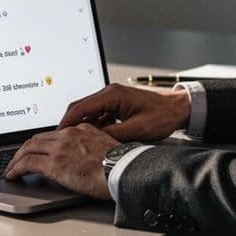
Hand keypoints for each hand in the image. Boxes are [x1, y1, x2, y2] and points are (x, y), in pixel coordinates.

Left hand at [3, 123, 118, 199]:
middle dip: (25, 149)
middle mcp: (69, 135)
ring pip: (28, 148)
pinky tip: (12, 175)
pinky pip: (27, 164)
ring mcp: (60, 148)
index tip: (36, 150)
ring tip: (11, 169)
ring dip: (16, 159)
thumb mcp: (107, 149)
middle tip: (17, 159)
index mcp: (83, 130)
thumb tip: (86, 161)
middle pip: (38, 139)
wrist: (124, 171)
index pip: (55, 134)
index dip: (42, 142)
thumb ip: (93, 149)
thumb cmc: (122, 166)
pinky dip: (16, 169)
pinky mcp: (55, 164)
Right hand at [58, 83, 189, 141]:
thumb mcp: (137, 130)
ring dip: (81, 126)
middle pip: (80, 107)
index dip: (67, 122)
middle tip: (60, 140)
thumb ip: (112, 135)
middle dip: (69, 124)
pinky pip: (98, 114)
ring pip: (88, 112)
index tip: (57, 134)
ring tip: (74, 142)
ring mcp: (112, 98)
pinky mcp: (116, 104)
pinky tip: (92, 138)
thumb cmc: (162, 116)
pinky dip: (92, 126)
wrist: (178, 109)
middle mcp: (109, 93)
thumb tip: (92, 142)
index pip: (81, 107)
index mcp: (113, 95)